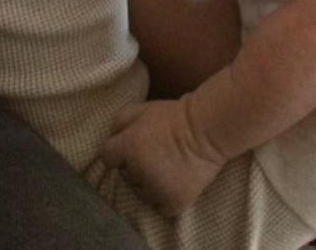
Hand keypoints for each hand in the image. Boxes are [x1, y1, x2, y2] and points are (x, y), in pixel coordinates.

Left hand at [101, 96, 225, 216]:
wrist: (208, 130)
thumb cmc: (174, 116)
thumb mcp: (143, 108)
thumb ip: (119, 122)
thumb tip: (110, 140)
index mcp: (128, 146)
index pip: (107, 157)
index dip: (119, 151)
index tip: (132, 147)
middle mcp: (138, 171)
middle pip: (124, 176)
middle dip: (133, 167)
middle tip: (154, 153)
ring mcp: (155, 190)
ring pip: (140, 193)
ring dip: (148, 183)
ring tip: (166, 167)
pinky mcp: (172, 204)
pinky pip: (158, 207)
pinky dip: (163, 198)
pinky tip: (173, 182)